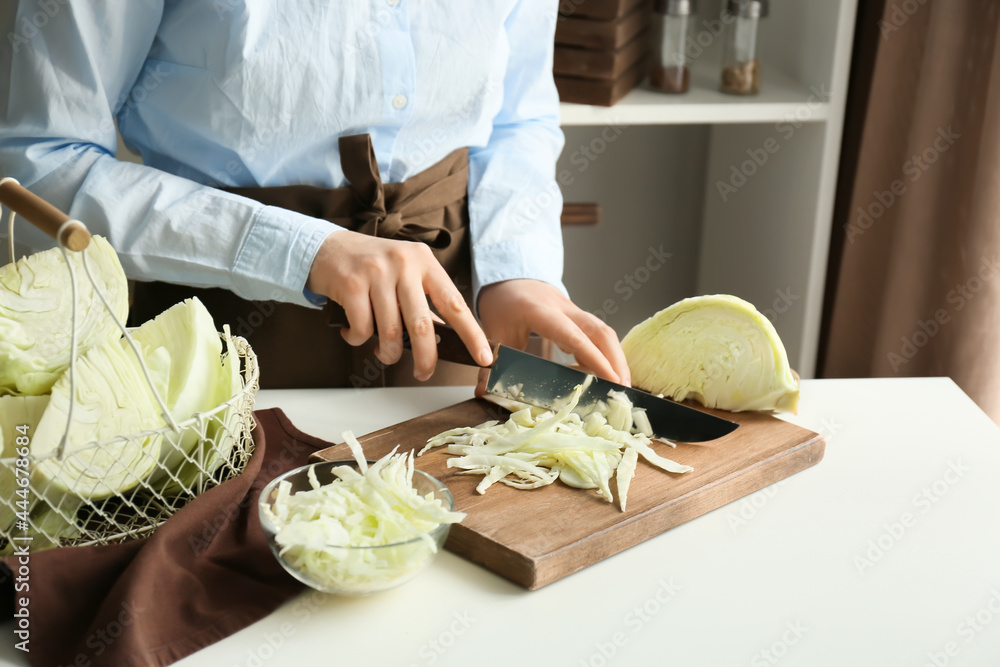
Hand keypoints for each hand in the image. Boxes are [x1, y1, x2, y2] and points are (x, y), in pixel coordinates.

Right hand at [307, 231, 493, 380]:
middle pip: (422, 325)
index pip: (455, 303)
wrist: (327, 248)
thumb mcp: (404, 274)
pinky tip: (354, 333)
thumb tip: (443, 339)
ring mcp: (377, 272)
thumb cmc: (372, 266)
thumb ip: (423, 301)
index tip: (484, 356)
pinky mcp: (351, 284)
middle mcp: (403, 264)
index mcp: (424, 262)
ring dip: (387, 353)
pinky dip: (358, 340)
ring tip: (383, 353)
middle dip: (425, 358)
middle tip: (423, 373)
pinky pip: (362, 328)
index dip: (472, 333)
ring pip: (390, 332)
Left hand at [476, 279, 630, 393]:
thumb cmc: (503, 304)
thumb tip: (482, 392)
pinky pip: (600, 335)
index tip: (609, 379)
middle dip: (616, 360)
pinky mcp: (580, 318)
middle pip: (600, 331)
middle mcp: (565, 309)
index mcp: (542, 311)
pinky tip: (610, 375)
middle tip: (623, 389)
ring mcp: (575, 312)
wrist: (511, 277)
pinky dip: (608, 354)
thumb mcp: (493, 330)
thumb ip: (491, 360)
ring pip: (605, 332)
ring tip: (622, 387)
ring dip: (617, 358)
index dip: (593, 358)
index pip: (573, 336)